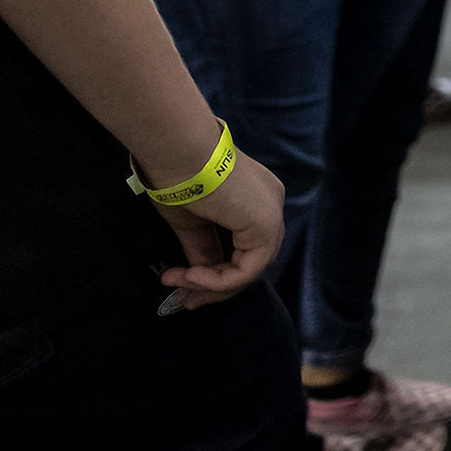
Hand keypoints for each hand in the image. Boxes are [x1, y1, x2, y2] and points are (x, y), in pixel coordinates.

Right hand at [152, 151, 284, 308]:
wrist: (179, 150)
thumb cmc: (179, 175)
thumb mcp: (192, 220)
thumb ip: (202, 248)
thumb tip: (201, 275)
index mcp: (255, 198)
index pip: (246, 247)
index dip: (216, 273)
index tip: (181, 283)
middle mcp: (270, 204)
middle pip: (252, 260)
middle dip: (216, 286)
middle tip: (184, 299)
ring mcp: (272, 212)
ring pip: (251, 268)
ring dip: (213, 284)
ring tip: (180, 283)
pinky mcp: (266, 223)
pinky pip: (249, 268)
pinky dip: (220, 280)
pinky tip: (192, 277)